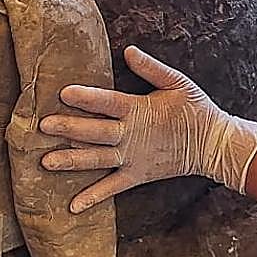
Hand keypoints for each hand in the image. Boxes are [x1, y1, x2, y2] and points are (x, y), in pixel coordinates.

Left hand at [39, 45, 256, 213]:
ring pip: (97, 160)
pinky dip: (93, 197)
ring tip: (46, 162)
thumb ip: (151, 68)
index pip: (108, 102)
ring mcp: (132, 158)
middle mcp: (131, 136)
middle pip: (96, 132)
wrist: (213, 145)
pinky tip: (73, 205)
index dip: (87, 98)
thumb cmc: (195, 109)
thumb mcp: (177, 82)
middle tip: (44, 126)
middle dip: (69, 128)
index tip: (64, 93)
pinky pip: (112, 188)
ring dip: (72, 161)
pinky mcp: (137, 175)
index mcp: (139, 110)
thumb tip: (128, 50)